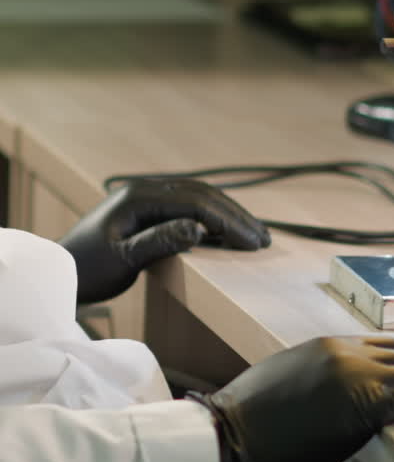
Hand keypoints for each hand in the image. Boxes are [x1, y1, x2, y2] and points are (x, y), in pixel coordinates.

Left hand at [60, 178, 270, 303]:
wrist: (60, 271)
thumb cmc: (88, 270)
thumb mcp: (124, 259)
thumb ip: (160, 241)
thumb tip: (199, 230)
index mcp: (140, 198)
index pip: (196, 203)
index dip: (228, 221)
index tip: (253, 241)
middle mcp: (146, 190)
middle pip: (202, 195)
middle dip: (236, 216)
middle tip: (264, 239)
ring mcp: (146, 196)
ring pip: (198, 197)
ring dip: (227, 214)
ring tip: (254, 234)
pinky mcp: (148, 208)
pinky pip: (188, 205)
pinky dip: (211, 217)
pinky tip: (226, 232)